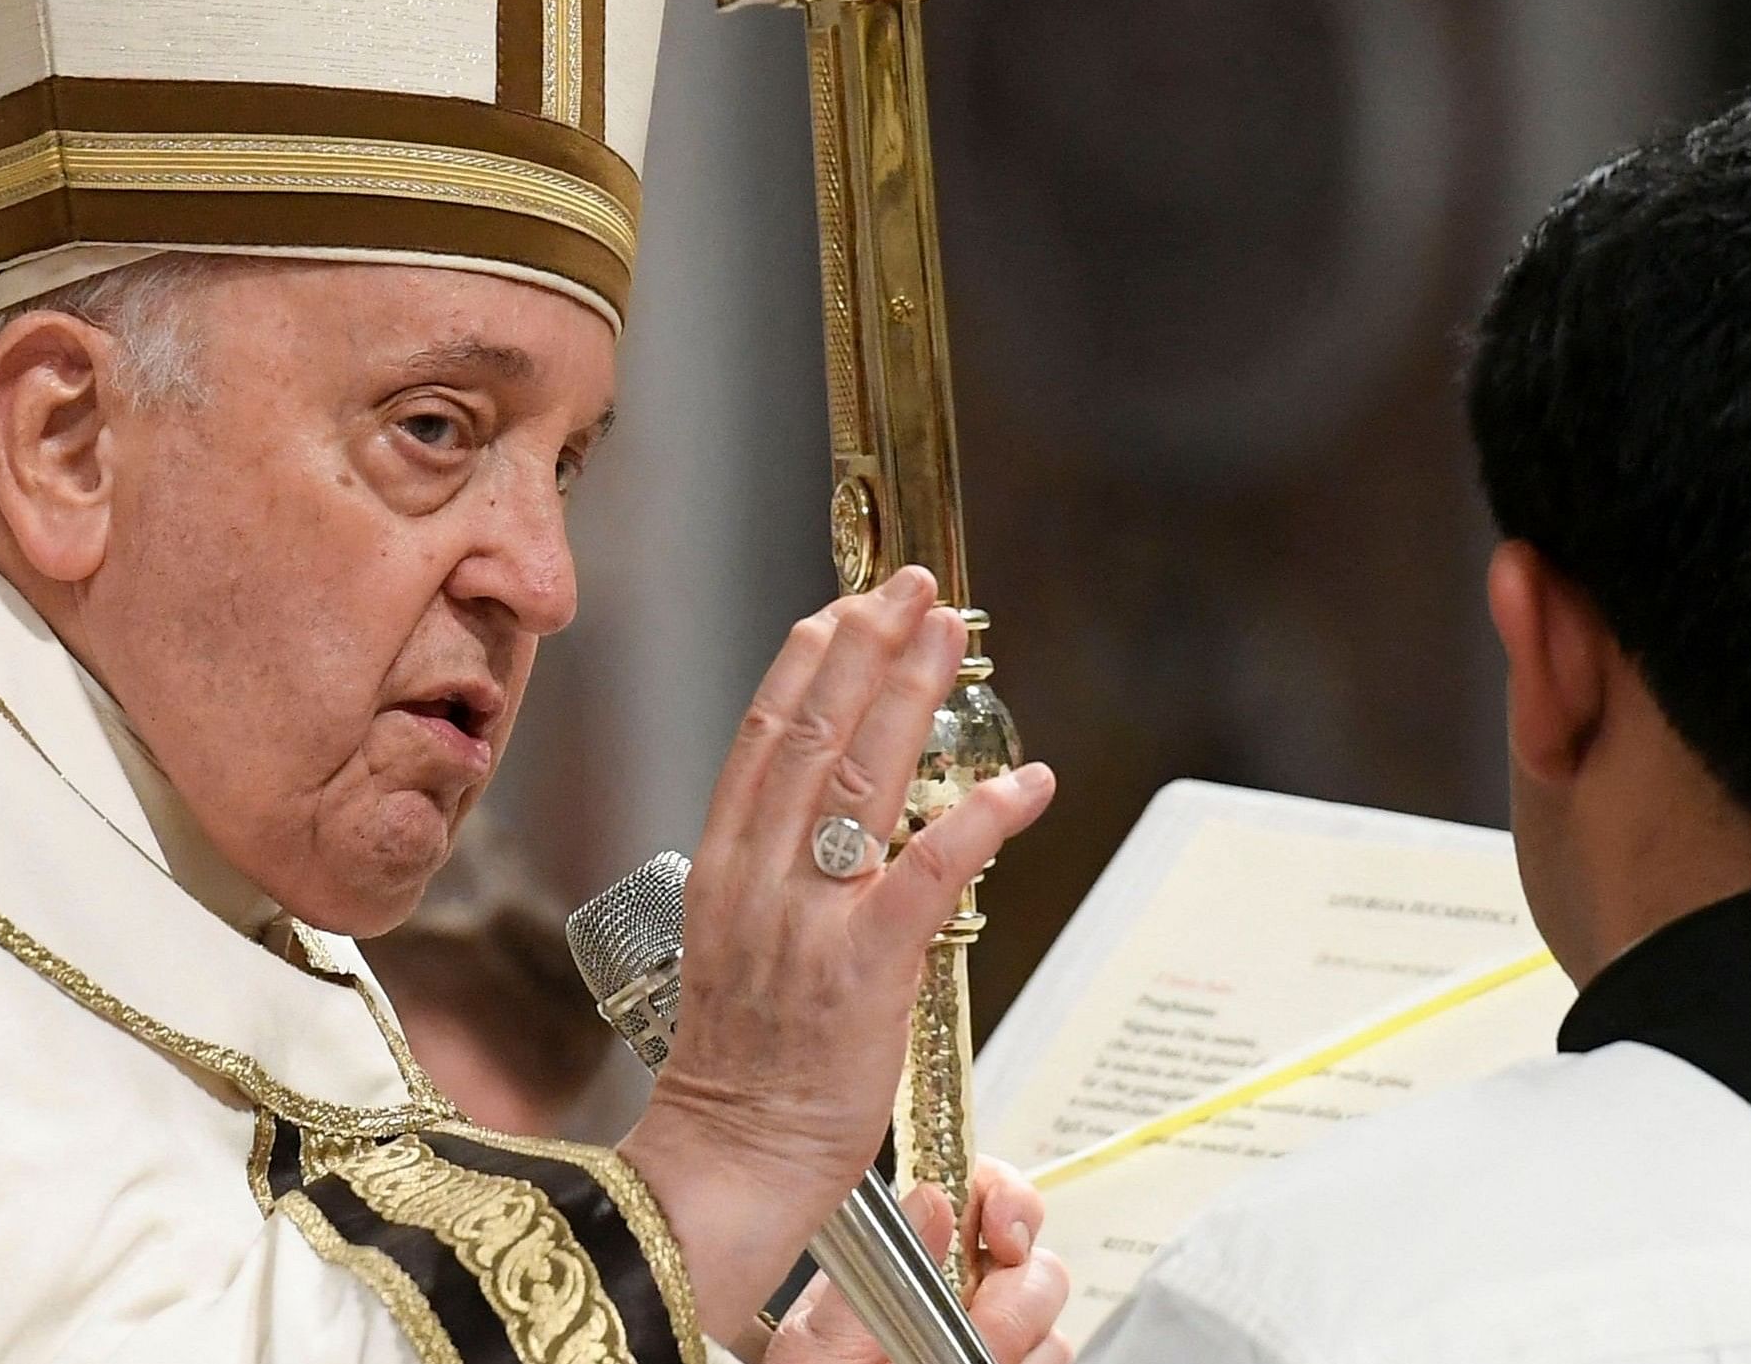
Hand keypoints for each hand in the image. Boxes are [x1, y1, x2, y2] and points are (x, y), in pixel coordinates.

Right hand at [618, 567, 1058, 1342]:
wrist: (725, 1162)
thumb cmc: (742, 1069)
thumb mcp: (737, 947)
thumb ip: (774, 878)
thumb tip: (823, 824)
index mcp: (724, 872)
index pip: (762, 740)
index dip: (809, 665)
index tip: (846, 608)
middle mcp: (759, 880)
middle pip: (812, 736)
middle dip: (866, 650)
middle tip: (911, 588)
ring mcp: (808, 921)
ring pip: (861, 780)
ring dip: (912, 697)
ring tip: (949, 637)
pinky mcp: (864, 969)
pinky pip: (928, 873)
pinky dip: (979, 820)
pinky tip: (1026, 786)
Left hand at [763, 1158, 1072, 1363]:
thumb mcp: (825, 1327)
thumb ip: (881, 1264)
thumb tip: (934, 1200)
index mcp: (915, 1253)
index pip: (981, 1190)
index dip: (1007, 1199)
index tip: (1004, 1234)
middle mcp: (961, 1288)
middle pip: (1034, 1258)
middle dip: (1016, 1297)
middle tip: (978, 1336)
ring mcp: (990, 1332)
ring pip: (1047, 1320)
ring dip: (1018, 1344)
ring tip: (956, 1362)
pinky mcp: (1015, 1361)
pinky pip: (1052, 1358)